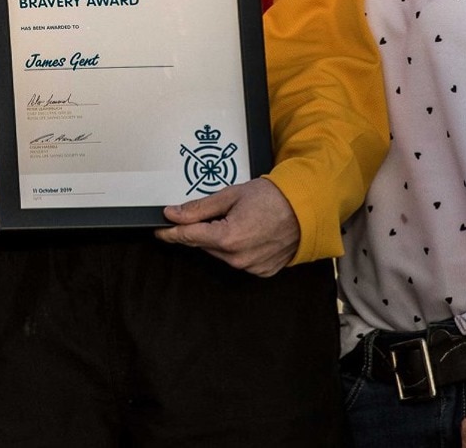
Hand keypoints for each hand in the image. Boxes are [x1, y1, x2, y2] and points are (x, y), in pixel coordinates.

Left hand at [154, 177, 299, 275]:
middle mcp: (237, 258)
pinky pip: (240, 260)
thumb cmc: (272, 198)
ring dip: (222, 239)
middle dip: (203, 230)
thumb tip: (173, 214)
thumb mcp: (230, 195)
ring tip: (241, 219)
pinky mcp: (262, 271)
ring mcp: (250, 267)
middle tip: (218, 212)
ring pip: (221, 253)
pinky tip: (250, 232)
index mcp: (227, 237)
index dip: (171, 232)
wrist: (305, 209)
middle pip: (205, 244)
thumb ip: (199, 208)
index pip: (188, 237)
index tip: (159, 230)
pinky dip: (239, 248)